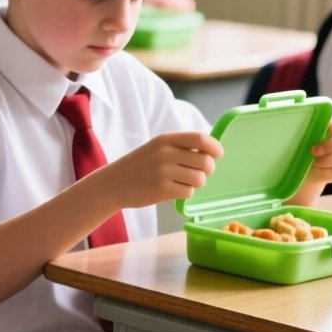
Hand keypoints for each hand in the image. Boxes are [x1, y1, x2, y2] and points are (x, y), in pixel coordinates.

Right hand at [102, 130, 222, 208]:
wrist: (113, 183)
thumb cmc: (139, 165)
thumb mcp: (156, 148)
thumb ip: (181, 147)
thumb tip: (211, 151)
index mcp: (165, 139)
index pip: (200, 139)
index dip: (214, 147)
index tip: (217, 154)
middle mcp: (165, 153)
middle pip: (206, 162)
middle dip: (207, 169)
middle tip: (197, 172)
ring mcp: (163, 172)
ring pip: (200, 179)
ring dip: (196, 182)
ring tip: (182, 181)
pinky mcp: (162, 190)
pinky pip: (189, 192)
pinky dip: (185, 192)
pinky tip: (173, 189)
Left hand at [304, 113, 331, 188]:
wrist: (301, 166)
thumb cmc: (301, 144)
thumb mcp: (300, 134)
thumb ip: (306, 126)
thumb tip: (297, 120)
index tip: (327, 129)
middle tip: (313, 150)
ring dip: (326, 160)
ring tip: (312, 162)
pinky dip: (325, 171)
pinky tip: (316, 169)